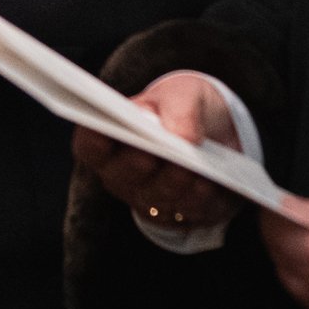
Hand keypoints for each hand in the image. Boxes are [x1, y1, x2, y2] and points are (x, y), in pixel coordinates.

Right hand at [72, 71, 239, 231]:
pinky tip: (211, 182)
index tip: (102, 132)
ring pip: (156, 196)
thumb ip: (179, 107)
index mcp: (109, 138)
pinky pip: (187, 211)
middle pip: (121, 176)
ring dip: (173, 181)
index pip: (89, 144)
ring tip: (192, 168)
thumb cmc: (183, 108)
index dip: (92, 140)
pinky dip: (199, 196)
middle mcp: (121, 174)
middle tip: (151, 154)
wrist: (219, 132)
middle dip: (136, 164)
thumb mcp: (183, 94)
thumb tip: (182, 137)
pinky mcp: (180, 215)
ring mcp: (149, 199)